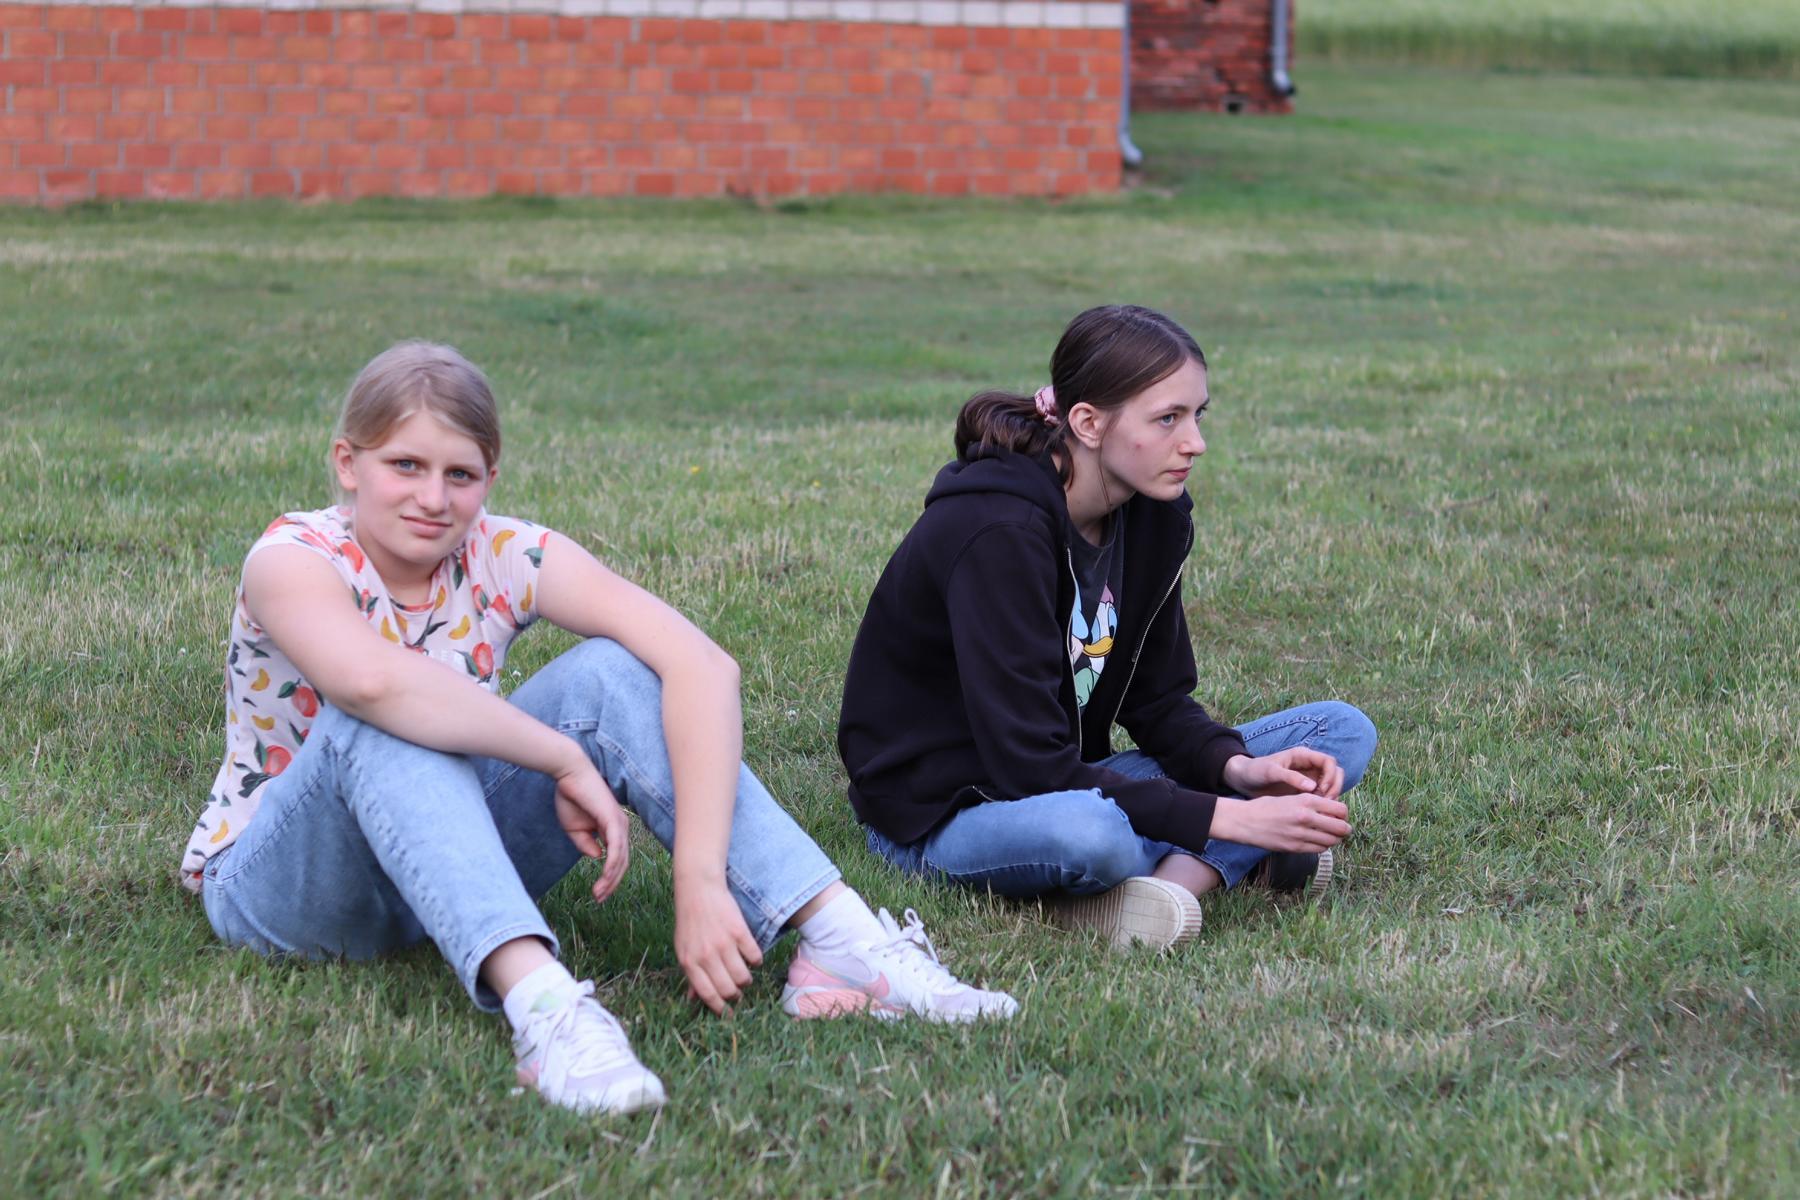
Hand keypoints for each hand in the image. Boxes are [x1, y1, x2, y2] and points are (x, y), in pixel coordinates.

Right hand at [551, 757, 630, 903]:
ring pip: (621, 859)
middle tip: (598, 899)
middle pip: (622, 863)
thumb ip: (586, 844)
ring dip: (610, 879)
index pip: (617, 859)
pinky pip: (617, 848)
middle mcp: (621, 827)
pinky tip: (605, 877)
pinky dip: (612, 865)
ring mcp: (620, 824)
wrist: (568, 775)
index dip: (609, 878)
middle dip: (611, 884)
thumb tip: (597, 857)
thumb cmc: (571, 797)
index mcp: (613, 829)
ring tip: (598, 893)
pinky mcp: (614, 820)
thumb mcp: (575, 829)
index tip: (597, 894)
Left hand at [673, 876, 763, 1015]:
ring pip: (743, 976)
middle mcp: (706, 955)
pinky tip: (752, 957)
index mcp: (689, 962)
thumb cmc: (689, 922)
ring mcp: (723, 943)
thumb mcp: (683, 949)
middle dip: (735, 996)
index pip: (707, 994)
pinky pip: (754, 956)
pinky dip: (756, 960)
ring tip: (745, 976)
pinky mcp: (739, 931)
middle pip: (728, 988)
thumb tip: (692, 1000)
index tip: (727, 1014)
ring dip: (746, 980)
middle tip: (738, 994)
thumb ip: (690, 974)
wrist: (699, 890)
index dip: (718, 1007)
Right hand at [1209, 793, 1351, 852]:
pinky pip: (1319, 849)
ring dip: (1334, 839)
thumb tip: (1333, 811)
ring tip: (1330, 836)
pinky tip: (1317, 841)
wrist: (1245, 821)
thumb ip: (1312, 803)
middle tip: (1343, 829)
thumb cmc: (1267, 807)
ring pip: (1332, 841)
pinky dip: (1322, 846)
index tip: (1340, 816)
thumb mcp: (1291, 797)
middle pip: (1341, 827)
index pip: (1340, 809)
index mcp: (1306, 800)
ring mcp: (1301, 834)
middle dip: (1345, 829)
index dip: (1344, 814)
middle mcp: (1306, 817)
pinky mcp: (1295, 847)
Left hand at [1222, 748, 1345, 801]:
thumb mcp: (1270, 772)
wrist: (1243, 779)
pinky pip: (1321, 796)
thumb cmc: (1255, 771)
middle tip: (1325, 803)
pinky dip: (1322, 803)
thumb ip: (1290, 777)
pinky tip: (1314, 813)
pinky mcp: (1305, 790)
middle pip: (1335, 773)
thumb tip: (1312, 787)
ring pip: (1330, 786)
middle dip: (1334, 787)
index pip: (1329, 762)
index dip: (1331, 776)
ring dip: (1330, 797)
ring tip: (1320, 810)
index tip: (1323, 790)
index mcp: (1303, 756)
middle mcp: (1309, 766)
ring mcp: (1308, 778)